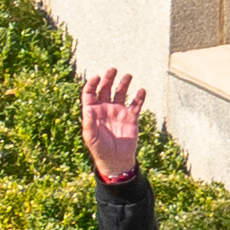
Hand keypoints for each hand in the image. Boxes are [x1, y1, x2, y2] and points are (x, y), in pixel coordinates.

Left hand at [80, 68, 145, 184]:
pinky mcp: (131, 118)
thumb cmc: (99, 149)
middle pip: (105, 89)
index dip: (92, 84)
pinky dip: (139, 97)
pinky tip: (141, 90)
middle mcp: (105, 109)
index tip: (96, 76)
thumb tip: (87, 108)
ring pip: (121, 94)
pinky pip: (135, 105)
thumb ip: (89, 122)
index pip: (90, 93)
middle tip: (113, 69)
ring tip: (128, 76)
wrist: (116, 160)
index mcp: (93, 111)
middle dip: (108, 79)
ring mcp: (118, 112)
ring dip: (124, 84)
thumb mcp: (90, 137)